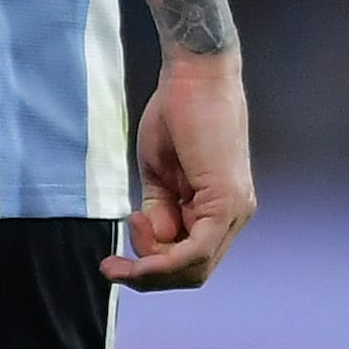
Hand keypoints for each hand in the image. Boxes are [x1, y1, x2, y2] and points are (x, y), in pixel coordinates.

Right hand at [107, 47, 257, 290]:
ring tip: (130, 225)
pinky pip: (197, 250)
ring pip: (194, 267)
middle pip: (193, 272)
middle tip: (114, 263)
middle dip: (149, 274)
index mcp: (218, 209)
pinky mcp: (227, 201)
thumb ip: (159, 210)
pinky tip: (138, 229)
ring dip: (152, 265)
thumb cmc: (176, 112)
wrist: (193, 74)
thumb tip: (155, 240)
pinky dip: (164, 256)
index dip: (150, 264)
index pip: (189, 261)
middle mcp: (234, 215)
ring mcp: (235, 210)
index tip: (121, 245)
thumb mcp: (159, 173)